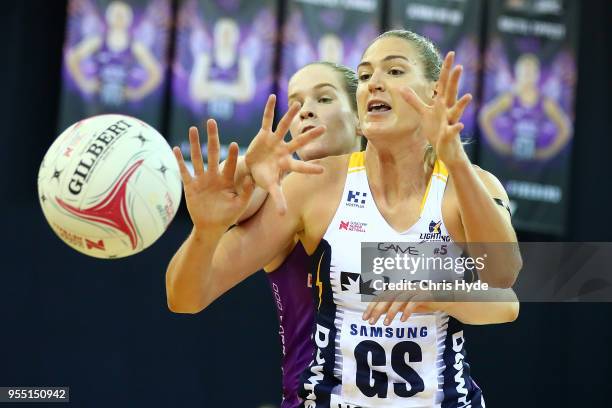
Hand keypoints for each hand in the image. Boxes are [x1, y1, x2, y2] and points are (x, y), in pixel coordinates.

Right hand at [173, 120, 254, 231]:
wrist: (211, 227)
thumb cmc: (228, 216)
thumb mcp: (240, 205)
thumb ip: (246, 192)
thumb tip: (250, 178)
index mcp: (227, 180)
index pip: (229, 164)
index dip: (231, 155)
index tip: (234, 145)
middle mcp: (214, 176)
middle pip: (212, 153)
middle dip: (212, 138)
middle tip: (211, 122)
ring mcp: (201, 180)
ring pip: (197, 158)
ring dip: (194, 144)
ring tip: (193, 128)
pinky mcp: (191, 186)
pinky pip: (184, 171)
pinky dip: (180, 161)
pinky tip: (176, 148)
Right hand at [245, 94, 325, 213]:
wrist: (251, 168)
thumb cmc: (264, 178)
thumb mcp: (270, 188)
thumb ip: (278, 199)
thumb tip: (284, 216)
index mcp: (286, 164)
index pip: (300, 167)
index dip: (310, 168)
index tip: (323, 170)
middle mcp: (284, 150)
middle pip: (299, 142)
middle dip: (310, 136)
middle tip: (325, 128)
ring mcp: (275, 141)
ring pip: (284, 127)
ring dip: (290, 116)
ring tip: (298, 104)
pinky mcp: (264, 134)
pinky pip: (266, 120)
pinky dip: (268, 109)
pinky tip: (272, 96)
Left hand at [362, 287, 450, 324]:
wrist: (443, 299)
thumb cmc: (423, 302)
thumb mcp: (405, 306)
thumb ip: (393, 307)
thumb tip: (378, 313)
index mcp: (398, 290)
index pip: (381, 296)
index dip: (372, 306)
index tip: (365, 318)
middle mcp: (404, 288)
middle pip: (387, 297)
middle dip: (377, 309)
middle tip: (371, 322)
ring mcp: (414, 290)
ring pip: (398, 299)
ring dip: (391, 311)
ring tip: (386, 323)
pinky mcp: (424, 295)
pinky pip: (413, 302)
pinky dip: (407, 310)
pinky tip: (403, 320)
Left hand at [400, 51, 472, 166]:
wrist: (445, 149)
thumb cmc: (436, 129)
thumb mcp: (424, 113)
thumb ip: (414, 100)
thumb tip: (402, 88)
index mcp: (441, 103)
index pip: (443, 83)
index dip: (446, 69)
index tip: (451, 53)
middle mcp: (447, 110)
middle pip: (451, 93)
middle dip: (454, 80)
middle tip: (459, 66)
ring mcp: (450, 122)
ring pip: (456, 111)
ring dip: (461, 104)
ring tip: (469, 96)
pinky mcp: (449, 135)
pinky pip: (453, 131)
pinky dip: (456, 128)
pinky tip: (460, 125)